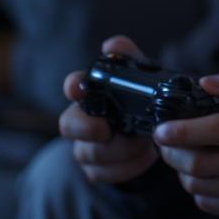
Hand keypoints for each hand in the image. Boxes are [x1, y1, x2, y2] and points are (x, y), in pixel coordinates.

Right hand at [59, 34, 158, 184]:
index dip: (74, 86)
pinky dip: (128, 167)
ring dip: (120, 149)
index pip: (74, 86)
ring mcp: (86, 147)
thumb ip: (131, 60)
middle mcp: (81, 120)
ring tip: (146, 143)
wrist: (150, 138)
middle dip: (87, 128)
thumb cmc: (140, 103)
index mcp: (92, 94)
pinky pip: (104, 174)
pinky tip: (147, 157)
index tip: (78, 87)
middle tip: (107, 129)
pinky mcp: (97, 170)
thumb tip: (112, 44)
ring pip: (89, 153)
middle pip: (69, 124)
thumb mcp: (141, 79)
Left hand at [153, 68, 218, 215]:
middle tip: (166, 141)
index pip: (212, 131)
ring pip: (197, 185)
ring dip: (181, 171)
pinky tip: (204, 173)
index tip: (160, 129)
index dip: (180, 131)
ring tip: (184, 155)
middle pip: (196, 164)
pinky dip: (197, 188)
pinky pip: (207, 202)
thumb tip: (204, 83)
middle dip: (172, 153)